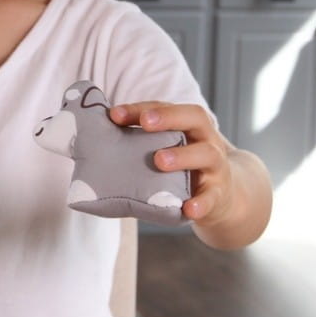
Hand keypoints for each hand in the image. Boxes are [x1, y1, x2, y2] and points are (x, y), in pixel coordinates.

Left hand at [108, 100, 232, 225]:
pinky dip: (201, 203)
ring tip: (159, 161)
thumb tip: (91, 145)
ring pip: (206, 154)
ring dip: (182, 156)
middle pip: (195, 118)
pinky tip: (188, 208)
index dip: (141, 108)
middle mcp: (206, 140)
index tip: (114, 115)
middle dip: (169, 118)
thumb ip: (139, 146)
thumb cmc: (184, 169)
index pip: (167, 107)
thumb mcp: (168, 151)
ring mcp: (216, 167)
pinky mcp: (219, 195)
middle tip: (145, 123)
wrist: (224, 197)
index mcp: (190, 125)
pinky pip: (212, 198)